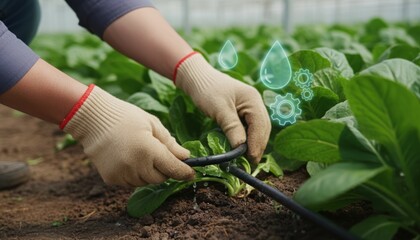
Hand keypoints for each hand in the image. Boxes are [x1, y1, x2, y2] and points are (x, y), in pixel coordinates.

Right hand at [62, 85, 194, 186]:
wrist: (92, 119)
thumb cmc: (126, 117)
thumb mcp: (152, 124)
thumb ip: (170, 143)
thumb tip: (185, 157)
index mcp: (148, 150)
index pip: (173, 168)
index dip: (184, 172)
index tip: (192, 173)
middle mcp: (135, 166)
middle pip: (160, 178)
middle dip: (165, 170)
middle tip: (161, 156)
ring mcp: (122, 174)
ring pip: (145, 182)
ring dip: (149, 172)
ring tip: (141, 153)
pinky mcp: (111, 178)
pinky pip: (130, 182)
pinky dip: (134, 174)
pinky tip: (129, 158)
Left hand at [175, 53, 270, 162]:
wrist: (198, 79)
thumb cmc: (207, 90)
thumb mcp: (219, 109)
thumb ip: (232, 127)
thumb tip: (241, 147)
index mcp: (253, 99)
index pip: (260, 125)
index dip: (257, 143)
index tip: (251, 159)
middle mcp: (256, 103)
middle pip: (263, 128)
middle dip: (258, 146)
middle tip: (251, 163)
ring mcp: (251, 107)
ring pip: (258, 129)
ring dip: (254, 144)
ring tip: (248, 159)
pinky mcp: (243, 112)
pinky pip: (250, 127)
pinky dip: (248, 139)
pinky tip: (243, 148)